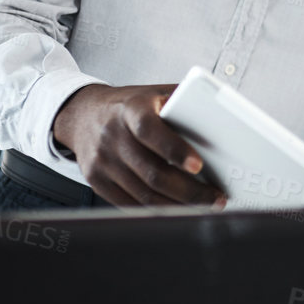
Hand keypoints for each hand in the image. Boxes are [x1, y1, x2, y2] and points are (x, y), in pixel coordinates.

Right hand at [51, 83, 221, 207]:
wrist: (83, 115)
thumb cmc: (128, 105)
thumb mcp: (154, 93)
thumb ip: (182, 101)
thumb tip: (221, 115)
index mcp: (130, 109)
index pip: (150, 131)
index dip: (174, 149)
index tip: (198, 165)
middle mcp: (113, 136)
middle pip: (152, 173)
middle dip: (190, 191)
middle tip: (215, 198)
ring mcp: (102, 161)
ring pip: (144, 195)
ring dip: (178, 206)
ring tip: (204, 206)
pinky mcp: (97, 181)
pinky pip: (130, 204)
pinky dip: (157, 210)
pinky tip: (177, 210)